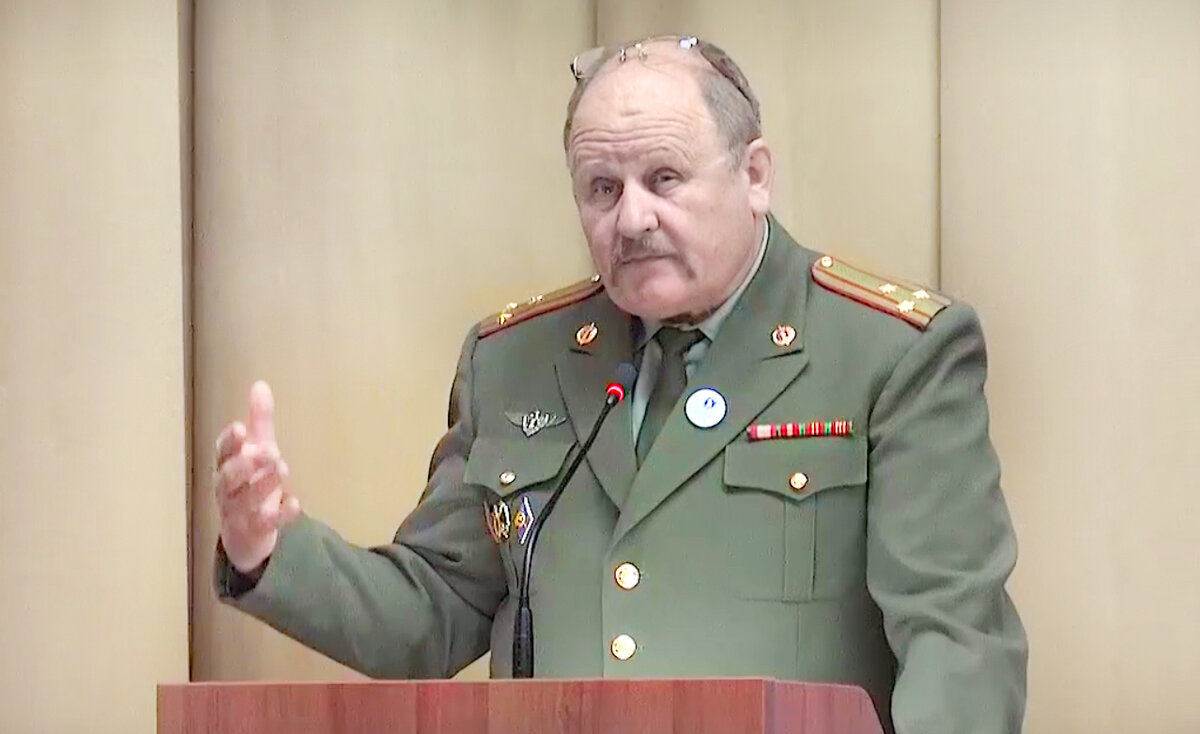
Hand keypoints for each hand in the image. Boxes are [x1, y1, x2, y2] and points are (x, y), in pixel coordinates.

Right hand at [213, 381, 301, 572]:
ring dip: (263, 484)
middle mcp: (228, 490)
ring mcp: (240, 513)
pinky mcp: (256, 532)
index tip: (239, 428)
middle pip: (228, 478)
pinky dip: (280, 515)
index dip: (229, 442)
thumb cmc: (250, 484)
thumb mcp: (257, 450)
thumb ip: (259, 421)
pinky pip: (266, 525)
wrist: (247, 536)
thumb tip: (260, 384)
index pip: (222, 453)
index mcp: (226, 467)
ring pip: (246, 500)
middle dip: (244, 464)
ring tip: (281, 466)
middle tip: (266, 451)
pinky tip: (295, 504)